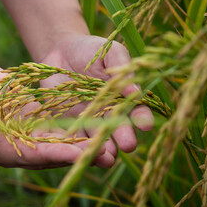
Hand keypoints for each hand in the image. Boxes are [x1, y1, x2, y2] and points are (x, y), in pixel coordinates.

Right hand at [0, 54, 102, 168]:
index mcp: (0, 149)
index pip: (32, 156)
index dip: (55, 155)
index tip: (79, 155)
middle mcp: (19, 147)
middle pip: (53, 153)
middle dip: (79, 153)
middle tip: (106, 153)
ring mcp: (29, 134)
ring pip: (61, 141)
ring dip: (84, 142)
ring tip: (111, 141)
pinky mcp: (36, 120)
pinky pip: (59, 124)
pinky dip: (77, 125)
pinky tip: (98, 122)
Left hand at [40, 35, 154, 167]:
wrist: (60, 51)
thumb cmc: (90, 49)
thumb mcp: (109, 52)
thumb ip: (122, 69)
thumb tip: (136, 90)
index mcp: (123, 96)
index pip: (136, 110)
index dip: (141, 117)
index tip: (146, 125)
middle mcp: (109, 112)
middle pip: (118, 128)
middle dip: (123, 136)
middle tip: (128, 146)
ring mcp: (89, 120)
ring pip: (97, 137)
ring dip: (102, 147)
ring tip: (106, 156)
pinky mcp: (69, 123)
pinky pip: (73, 136)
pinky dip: (76, 145)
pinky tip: (79, 152)